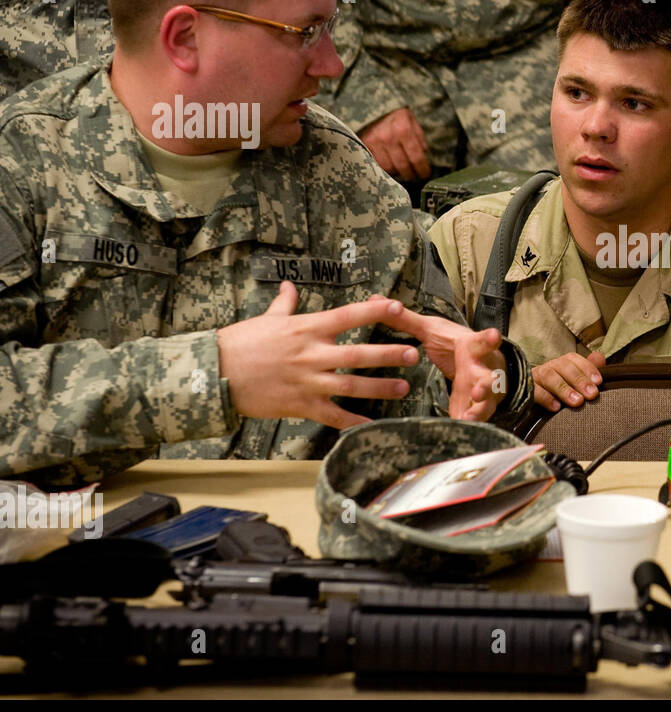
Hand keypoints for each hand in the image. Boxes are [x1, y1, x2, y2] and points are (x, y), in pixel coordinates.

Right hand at [216, 282, 418, 429]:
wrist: (215, 374)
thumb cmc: (240, 343)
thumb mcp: (265, 319)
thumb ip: (284, 305)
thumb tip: (289, 287)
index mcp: (306, 329)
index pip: (348, 316)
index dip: (375, 310)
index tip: (398, 307)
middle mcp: (312, 354)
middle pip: (358, 353)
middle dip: (388, 355)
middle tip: (413, 355)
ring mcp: (308, 381)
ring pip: (352, 385)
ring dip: (380, 387)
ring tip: (403, 388)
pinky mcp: (301, 405)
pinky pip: (333, 416)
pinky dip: (353, 421)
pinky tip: (372, 424)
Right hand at [360, 107, 431, 180]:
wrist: (371, 102)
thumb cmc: (395, 113)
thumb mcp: (412, 120)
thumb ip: (419, 139)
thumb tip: (423, 156)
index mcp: (403, 129)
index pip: (416, 158)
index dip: (422, 169)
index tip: (425, 175)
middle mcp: (388, 137)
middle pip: (402, 166)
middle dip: (410, 174)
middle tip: (414, 176)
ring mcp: (374, 142)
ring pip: (388, 168)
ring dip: (396, 172)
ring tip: (401, 171)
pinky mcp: (363, 144)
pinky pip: (375, 163)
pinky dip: (383, 167)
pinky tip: (389, 166)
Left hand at [368, 297, 507, 420]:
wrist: (480, 363)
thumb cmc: (454, 344)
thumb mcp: (431, 330)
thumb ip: (405, 319)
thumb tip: (375, 298)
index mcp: (472, 346)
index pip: (482, 340)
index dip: (489, 339)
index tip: (493, 335)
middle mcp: (482, 367)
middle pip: (489, 374)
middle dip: (487, 382)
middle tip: (479, 388)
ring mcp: (484, 388)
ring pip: (487, 399)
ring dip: (479, 407)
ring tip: (468, 415)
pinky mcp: (478, 405)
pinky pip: (477, 416)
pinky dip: (470, 421)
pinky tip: (461, 425)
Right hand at [531, 351, 605, 411]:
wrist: (525, 398)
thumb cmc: (555, 392)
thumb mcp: (572, 382)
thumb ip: (586, 371)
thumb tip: (600, 358)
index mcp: (560, 364)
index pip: (574, 359)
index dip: (587, 368)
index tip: (599, 381)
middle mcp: (548, 368)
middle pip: (563, 367)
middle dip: (579, 380)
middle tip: (592, 394)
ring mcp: (535, 378)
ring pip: (549, 377)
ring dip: (564, 389)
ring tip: (577, 402)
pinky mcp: (525, 391)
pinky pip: (533, 391)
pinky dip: (545, 398)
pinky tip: (556, 407)